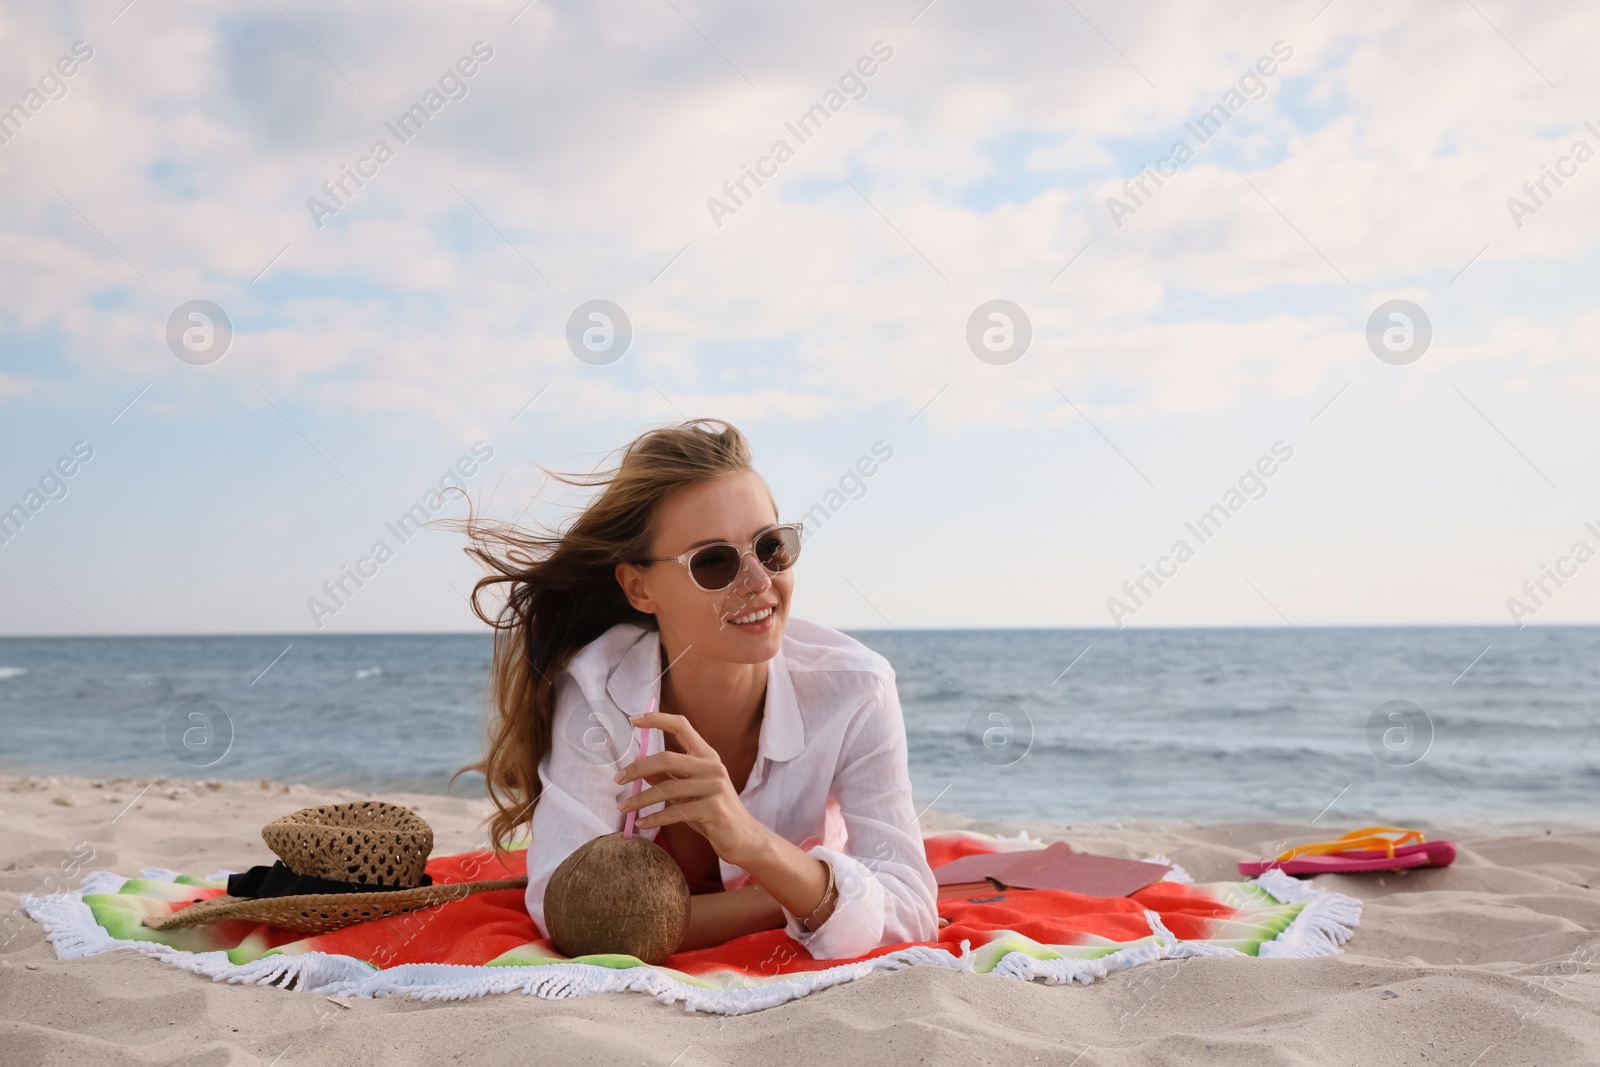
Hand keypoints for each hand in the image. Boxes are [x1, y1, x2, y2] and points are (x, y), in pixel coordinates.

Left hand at [614, 712, 769, 866]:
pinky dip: (654, 818)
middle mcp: (712, 766)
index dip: (657, 719)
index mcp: (707, 756)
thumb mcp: (688, 791)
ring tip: (623, 808)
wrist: (743, 838)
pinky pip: (676, 811)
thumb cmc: (712, 812)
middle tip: (618, 779)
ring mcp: (715, 787)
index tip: (633, 719)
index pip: (682, 726)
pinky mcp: (713, 809)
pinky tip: (641, 823)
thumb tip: (638, 765)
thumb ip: (668, 776)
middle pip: (668, 758)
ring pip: (668, 788)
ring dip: (640, 799)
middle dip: (638, 768)